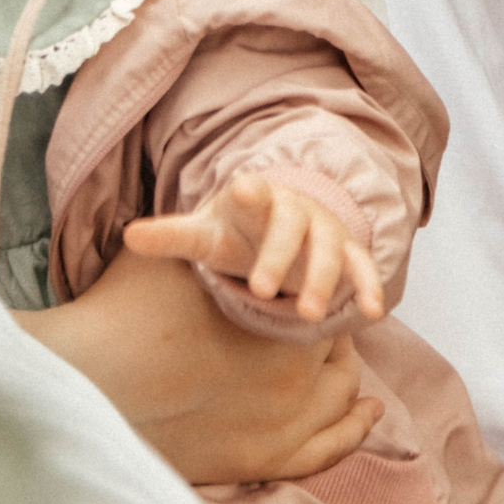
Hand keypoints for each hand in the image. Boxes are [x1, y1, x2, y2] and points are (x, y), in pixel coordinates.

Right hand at [16, 248, 380, 484]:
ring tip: (342, 369)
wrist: (90, 384)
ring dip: (346, 384)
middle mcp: (295, 382)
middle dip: (330, 341)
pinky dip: (350, 432)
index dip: (317, 300)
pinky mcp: (262, 462)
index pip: (327, 311)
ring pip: (340, 406)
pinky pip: (326, 451)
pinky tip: (363, 413)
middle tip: (313, 325)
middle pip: (338, 359)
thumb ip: (223, 238)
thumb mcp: (181, 258)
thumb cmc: (128, 313)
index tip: (304, 296)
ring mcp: (282, 430)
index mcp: (282, 325)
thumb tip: (244, 200)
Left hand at [122, 173, 384, 323]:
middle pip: (290, 226)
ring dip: (322, 279)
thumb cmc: (235, 232)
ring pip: (329, 248)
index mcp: (254, 200)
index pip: (252, 192)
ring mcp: (324, 230)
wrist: (279, 226)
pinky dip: (369, 286)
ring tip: (309, 315)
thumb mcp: (204, 234)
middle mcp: (293, 210)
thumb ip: (171, 235)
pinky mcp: (346, 252)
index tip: (241, 189)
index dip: (249, 191)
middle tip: (260, 290)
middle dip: (279, 256)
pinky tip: (373, 314)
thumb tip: (129, 234)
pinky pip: (362, 266)